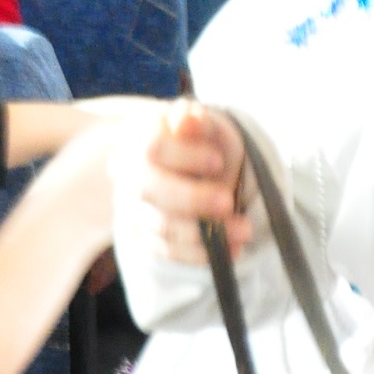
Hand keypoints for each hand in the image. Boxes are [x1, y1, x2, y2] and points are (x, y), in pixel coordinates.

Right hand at [140, 102, 250, 262]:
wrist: (191, 169)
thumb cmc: (198, 142)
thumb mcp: (203, 126)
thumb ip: (195, 121)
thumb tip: (187, 119)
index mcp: (138, 139)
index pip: (152, 148)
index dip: (185, 156)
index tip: (217, 161)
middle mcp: (129, 176)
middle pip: (151, 190)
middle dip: (193, 199)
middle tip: (228, 203)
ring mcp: (134, 210)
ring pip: (163, 226)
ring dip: (205, 233)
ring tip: (244, 230)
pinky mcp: (146, 238)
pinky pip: (169, 252)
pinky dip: (201, 254)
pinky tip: (232, 250)